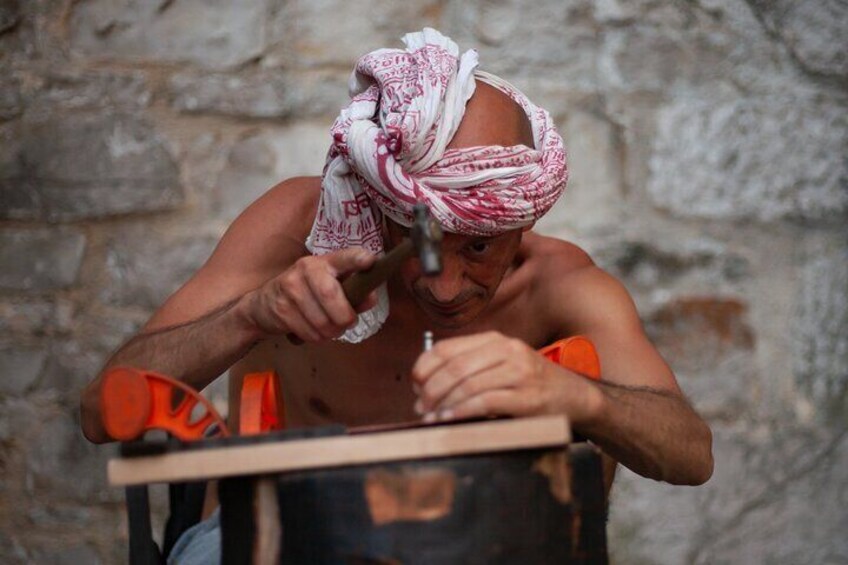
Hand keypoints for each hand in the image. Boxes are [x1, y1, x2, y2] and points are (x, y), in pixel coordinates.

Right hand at [247, 247, 376, 341]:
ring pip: (322, 320)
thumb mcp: (328, 287)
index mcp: (323, 262)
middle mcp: (306, 269)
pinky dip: (317, 338)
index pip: (343, 257)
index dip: (356, 259)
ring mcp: (290, 288)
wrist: (262, 305)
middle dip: (345, 317)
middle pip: (331, 295)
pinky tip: (313, 330)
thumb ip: (353, 293)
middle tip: (347, 323)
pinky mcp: (281, 308)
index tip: (370, 260)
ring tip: (329, 328)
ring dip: (331, 332)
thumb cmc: (305, 294)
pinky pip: (310, 333)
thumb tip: (370, 299)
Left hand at [411, 331, 598, 422]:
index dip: (425, 366)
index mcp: (496, 340)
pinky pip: (485, 402)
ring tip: (431, 417)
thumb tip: (427, 382)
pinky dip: (462, 411)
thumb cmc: (531, 384)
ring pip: (468, 384)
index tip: (415, 384)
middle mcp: (507, 351)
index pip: (448, 348)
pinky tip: (450, 420)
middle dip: (431, 389)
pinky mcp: (527, 398)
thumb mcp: (502, 365)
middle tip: (420, 406)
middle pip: (455, 367)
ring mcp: (519, 373)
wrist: (575, 396)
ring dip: (443, 403)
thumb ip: (471, 367)